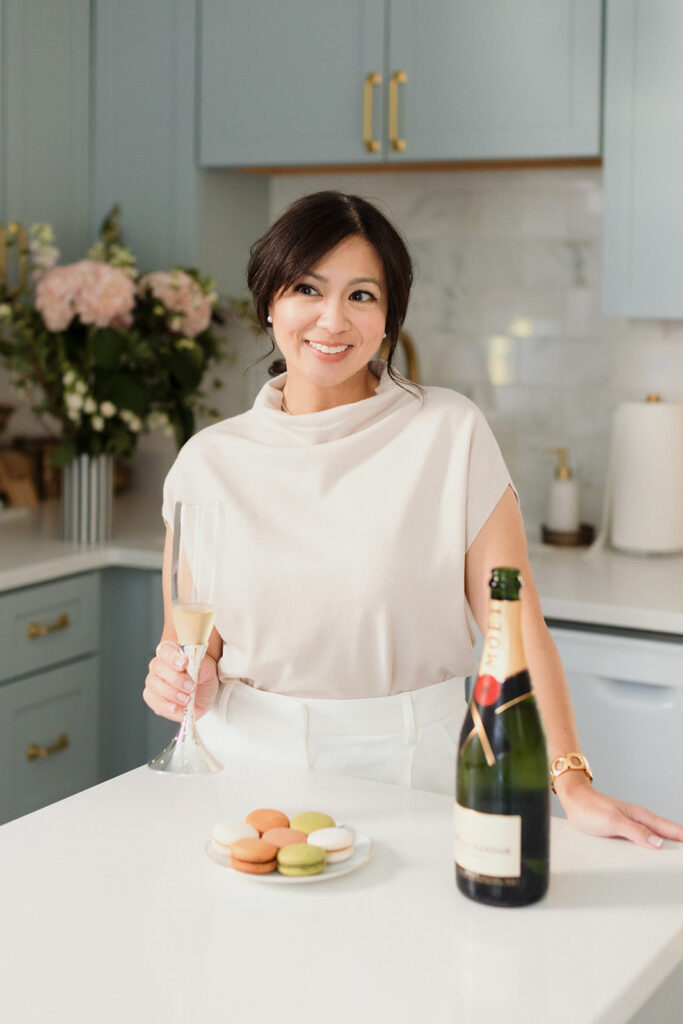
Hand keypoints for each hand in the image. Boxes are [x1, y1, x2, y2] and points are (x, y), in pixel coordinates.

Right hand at [142, 641, 218, 721]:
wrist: (203, 697)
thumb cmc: (202, 679)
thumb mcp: (209, 672)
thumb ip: (203, 668)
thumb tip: (198, 667)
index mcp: (171, 653)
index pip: (165, 649)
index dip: (172, 656)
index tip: (184, 663)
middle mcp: (159, 666)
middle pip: (158, 667)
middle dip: (176, 678)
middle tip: (191, 687)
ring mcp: (154, 682)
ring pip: (154, 684)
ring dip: (172, 693)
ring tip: (187, 699)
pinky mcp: (153, 698)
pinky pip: (154, 701)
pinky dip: (166, 706)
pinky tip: (176, 708)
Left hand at [557, 772, 682, 848]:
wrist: (573, 800)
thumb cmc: (590, 808)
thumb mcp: (613, 822)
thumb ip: (635, 832)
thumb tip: (658, 843)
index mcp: (642, 817)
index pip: (671, 830)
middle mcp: (640, 821)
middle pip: (667, 836)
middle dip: (679, 845)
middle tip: (681, 859)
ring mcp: (633, 826)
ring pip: (656, 839)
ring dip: (667, 847)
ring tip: (676, 858)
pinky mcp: (624, 832)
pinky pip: (644, 842)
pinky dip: (652, 848)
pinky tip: (654, 856)